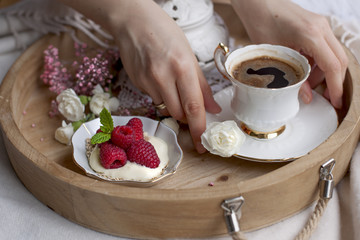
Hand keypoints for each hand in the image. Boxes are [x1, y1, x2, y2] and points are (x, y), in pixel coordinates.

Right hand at [107, 0, 220, 152]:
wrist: (133, 22)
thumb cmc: (165, 33)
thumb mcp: (189, 55)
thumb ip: (202, 85)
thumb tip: (212, 108)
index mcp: (182, 67)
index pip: (193, 106)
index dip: (199, 129)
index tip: (202, 144)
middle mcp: (164, 77)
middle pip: (178, 113)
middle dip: (186, 116)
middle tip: (189, 106)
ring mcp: (147, 81)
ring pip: (165, 108)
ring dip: (172, 103)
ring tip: (170, 81)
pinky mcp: (136, 83)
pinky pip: (153, 98)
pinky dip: (160, 94)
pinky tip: (157, 76)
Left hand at [231, 0, 347, 108]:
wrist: (258, 3)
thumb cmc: (261, 23)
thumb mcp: (276, 56)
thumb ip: (293, 77)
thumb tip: (306, 97)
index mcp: (312, 35)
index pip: (333, 66)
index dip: (336, 87)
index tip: (335, 102)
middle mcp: (322, 28)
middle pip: (339, 60)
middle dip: (334, 81)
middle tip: (327, 98)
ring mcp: (321, 25)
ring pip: (333, 55)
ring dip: (324, 72)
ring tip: (307, 85)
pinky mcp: (316, 26)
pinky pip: (324, 48)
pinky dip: (318, 62)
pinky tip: (304, 70)